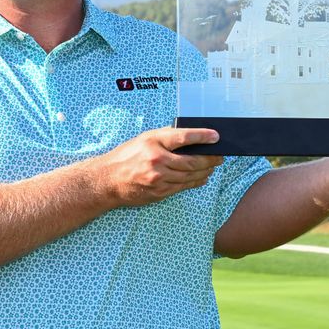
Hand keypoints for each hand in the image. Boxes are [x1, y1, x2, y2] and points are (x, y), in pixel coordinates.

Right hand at [92, 127, 224, 205]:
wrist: (108, 180)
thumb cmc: (126, 156)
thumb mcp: (144, 139)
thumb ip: (166, 137)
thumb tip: (191, 136)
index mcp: (153, 142)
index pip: (183, 137)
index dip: (202, 136)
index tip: (216, 136)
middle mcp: (157, 160)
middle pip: (192, 161)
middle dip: (210, 159)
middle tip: (220, 156)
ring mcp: (159, 178)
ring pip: (190, 176)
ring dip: (205, 171)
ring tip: (213, 166)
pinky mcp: (160, 192)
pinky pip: (183, 187)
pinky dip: (196, 182)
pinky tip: (202, 177)